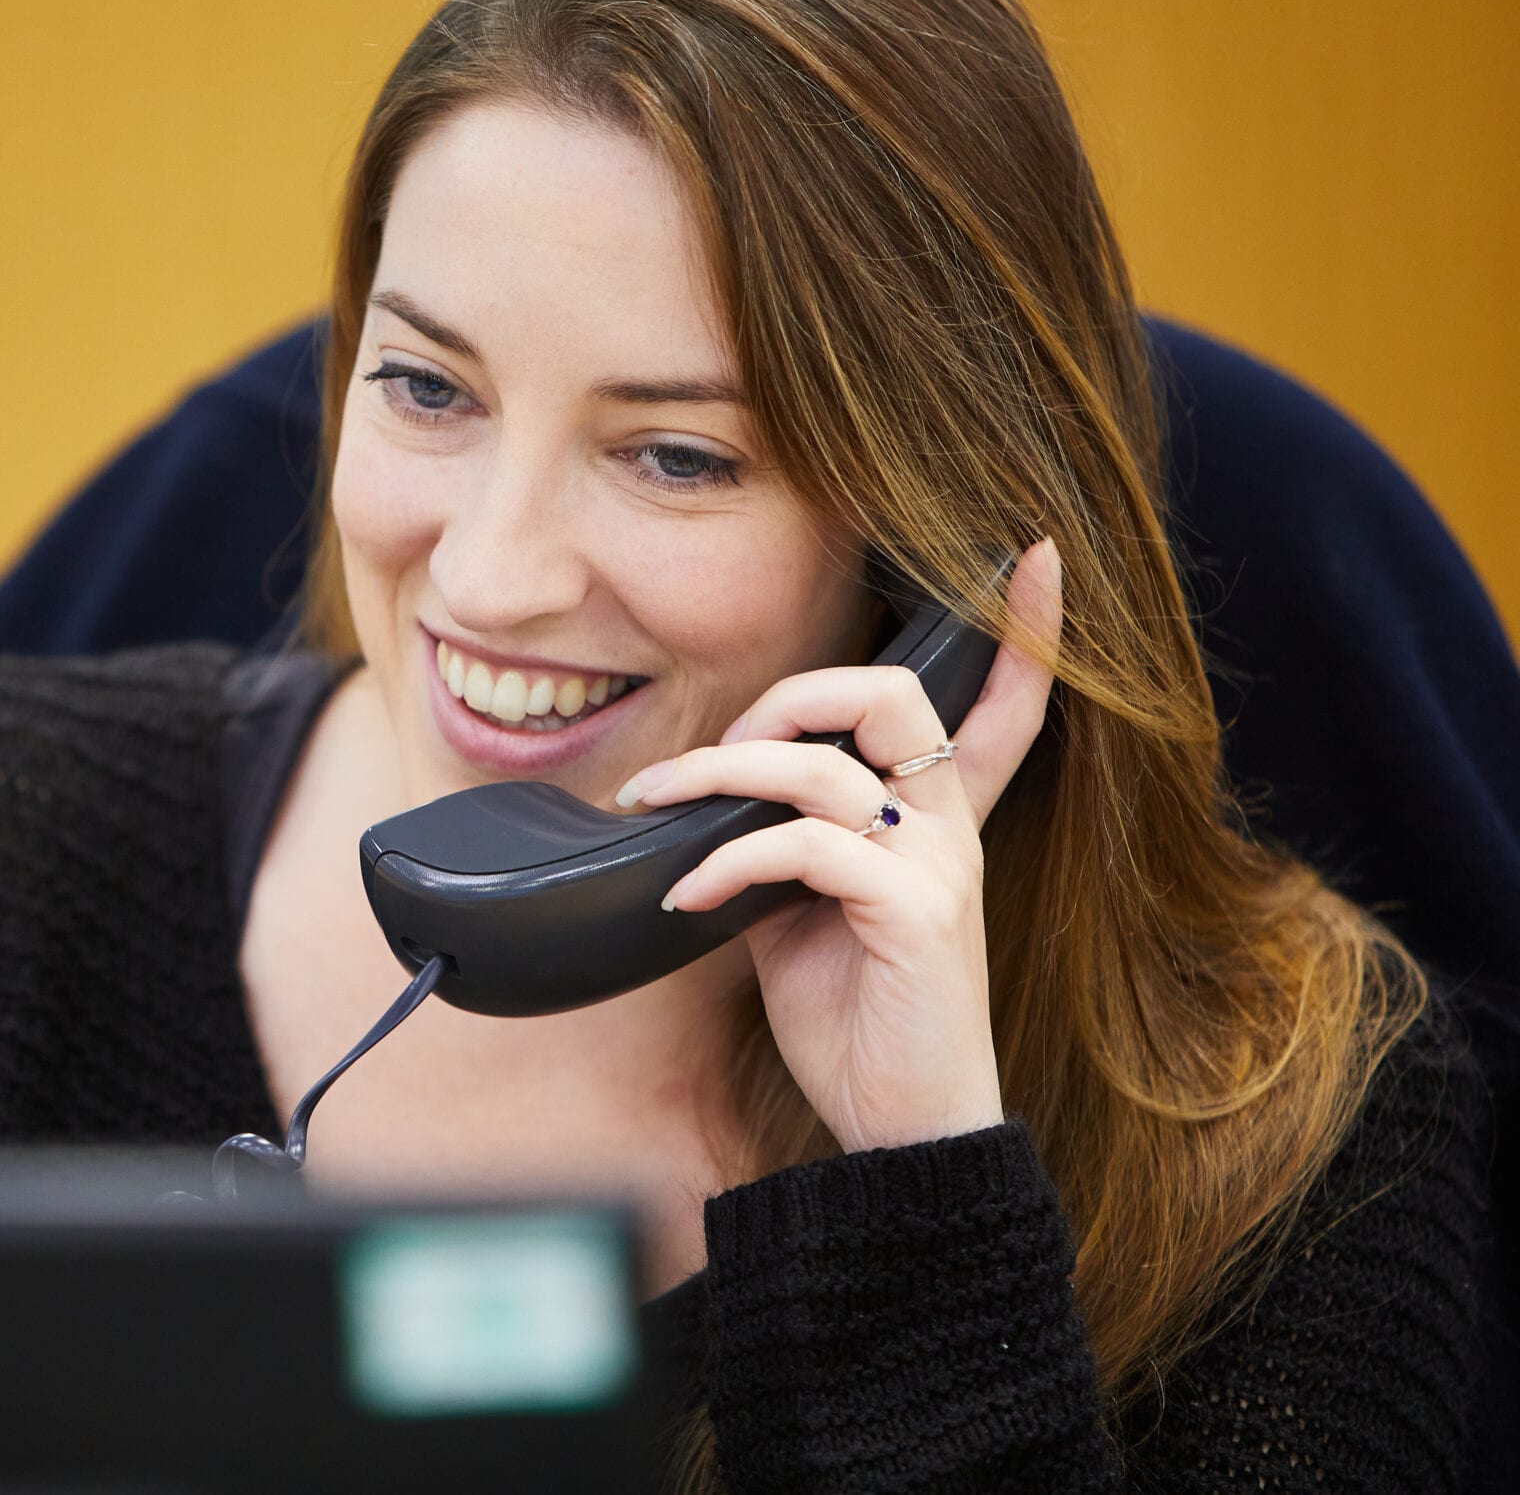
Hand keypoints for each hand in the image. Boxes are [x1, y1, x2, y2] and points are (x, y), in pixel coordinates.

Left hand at [611, 540, 1063, 1153]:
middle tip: (704, 754)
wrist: (897, 1130)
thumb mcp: (799, 917)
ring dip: (717, 773)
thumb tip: (705, 809)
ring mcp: (937, 867)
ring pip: (822, 764)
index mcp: (933, 824)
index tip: (1030, 555)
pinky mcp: (915, 913)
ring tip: (654, 806)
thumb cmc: (853, 1023)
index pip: (997, 709)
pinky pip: (804, 845)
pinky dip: (728, 860)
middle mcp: (947, 831)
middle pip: (887, 694)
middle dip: (783, 695)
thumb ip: (773, 846)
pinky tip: (689, 896)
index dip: (1023, 632)